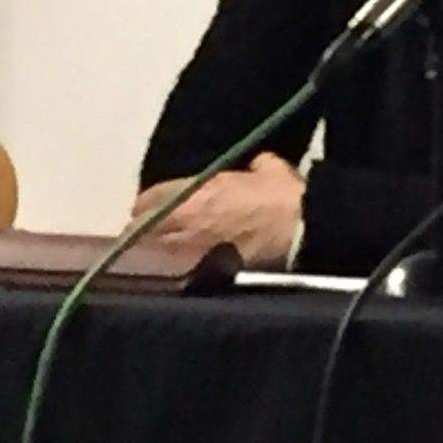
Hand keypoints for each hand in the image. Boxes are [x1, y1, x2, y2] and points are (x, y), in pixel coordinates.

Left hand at [131, 152, 303, 268]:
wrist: (302, 235)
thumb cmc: (284, 199)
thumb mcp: (269, 169)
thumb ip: (252, 166)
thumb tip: (256, 166)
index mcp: (194, 192)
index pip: (148, 199)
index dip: (149, 204)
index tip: (153, 207)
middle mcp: (183, 223)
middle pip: (140, 230)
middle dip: (143, 231)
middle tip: (151, 233)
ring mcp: (191, 253)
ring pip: (153, 256)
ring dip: (154, 253)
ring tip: (161, 255)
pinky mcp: (205, 276)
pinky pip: (176, 273)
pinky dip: (174, 271)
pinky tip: (181, 271)